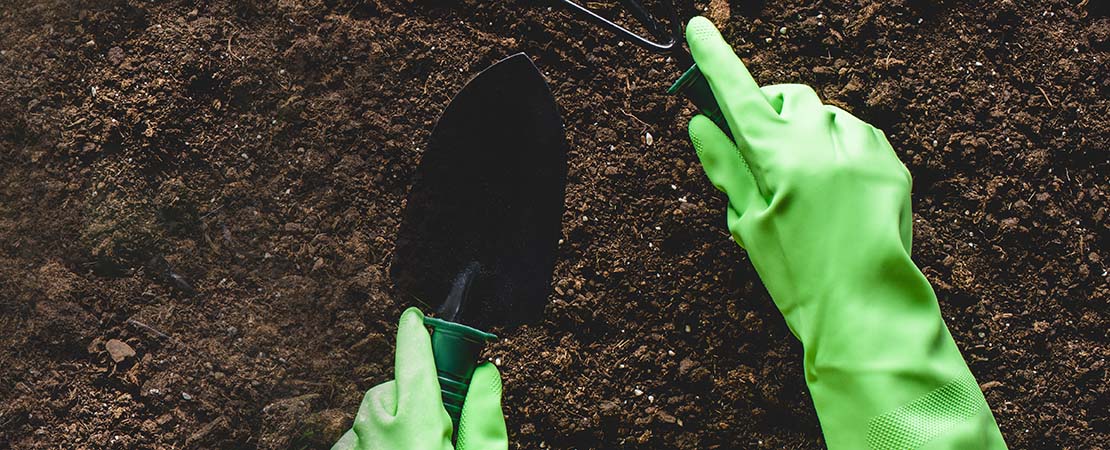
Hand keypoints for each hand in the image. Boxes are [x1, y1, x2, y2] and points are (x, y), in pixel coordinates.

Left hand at [332, 308, 507, 449]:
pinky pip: (356, 439)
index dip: (414, 336)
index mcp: (416, 430)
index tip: (413, 317)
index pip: (414, 364)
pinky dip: (374, 443)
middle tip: (439, 429)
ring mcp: (355, 449)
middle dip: (412, 399)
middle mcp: (377, 436)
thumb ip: (483, 418)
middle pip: (392, 391)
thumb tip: (485, 374)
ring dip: (392, 424)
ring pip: (372, 416)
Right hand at [686, 17, 1006, 448]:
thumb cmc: (798, 276)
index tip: (697, 28)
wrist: (868, 311)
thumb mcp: (748, 224)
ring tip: (801, 185)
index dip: (714, 59)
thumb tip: (700, 124)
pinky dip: (838, 151)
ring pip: (825, 116)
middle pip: (788, 96)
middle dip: (769, 107)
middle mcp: (823, 137)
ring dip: (806, 132)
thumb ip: (725, 166)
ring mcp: (863, 147)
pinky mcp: (892, 164)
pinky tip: (834, 194)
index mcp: (779, 154)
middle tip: (754, 143)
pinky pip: (856, 138)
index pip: (739, 92)